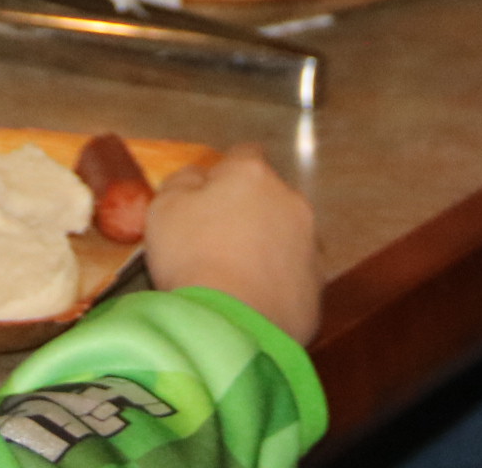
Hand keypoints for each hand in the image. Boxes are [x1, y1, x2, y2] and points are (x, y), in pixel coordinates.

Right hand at [145, 144, 320, 346]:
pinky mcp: (317, 289)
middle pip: (270, 198)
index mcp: (252, 175)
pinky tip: (254, 303)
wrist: (229, 324)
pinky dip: (278, 285)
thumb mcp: (164, 207)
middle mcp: (291, 202)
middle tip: (218, 242)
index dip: (224, 174)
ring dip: (268, 248)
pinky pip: (295, 278)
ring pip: (287, 238)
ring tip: (237, 278)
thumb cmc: (191, 256)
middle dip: (250, 212)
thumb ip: (182, 182)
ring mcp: (310, 247)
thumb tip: (198, 178)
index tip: (207, 198)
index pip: (243, 155)